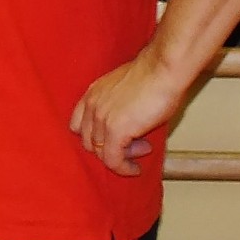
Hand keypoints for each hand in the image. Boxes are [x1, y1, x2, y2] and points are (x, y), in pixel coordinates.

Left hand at [69, 47, 183, 176]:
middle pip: (88, 141)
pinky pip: (113, 160)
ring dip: (121, 157)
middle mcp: (91, 106)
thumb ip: (118, 107)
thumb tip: (128, 125)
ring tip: (142, 149)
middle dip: (110, 147)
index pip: (77, 124)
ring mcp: (100, 119)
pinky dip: (123, 168)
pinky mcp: (116, 131)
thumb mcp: (125, 91)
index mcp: (92, 94)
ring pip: (100, 152)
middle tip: (135, 145)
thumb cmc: (154, 76)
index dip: (93, 137)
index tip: (113, 141)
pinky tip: (135, 169)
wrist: (162, 70)